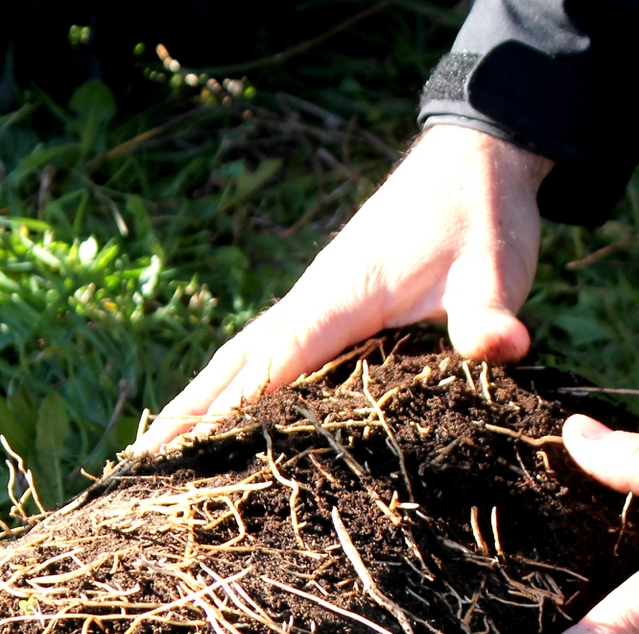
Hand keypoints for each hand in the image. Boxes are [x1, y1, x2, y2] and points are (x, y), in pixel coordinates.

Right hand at [134, 124, 551, 451]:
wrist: (476, 156)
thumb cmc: (482, 214)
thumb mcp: (496, 267)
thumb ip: (491, 314)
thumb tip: (503, 347)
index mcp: (341, 297)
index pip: (275, 362)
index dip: (232, 412)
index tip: (186, 457)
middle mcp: (311, 300)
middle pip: (234, 366)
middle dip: (186, 416)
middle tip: (135, 471)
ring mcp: (312, 301)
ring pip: (239, 359)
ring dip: (194, 403)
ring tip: (149, 455)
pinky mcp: (324, 304)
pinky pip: (262, 354)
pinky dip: (227, 387)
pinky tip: (214, 419)